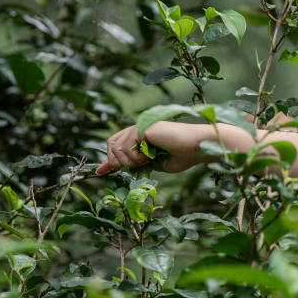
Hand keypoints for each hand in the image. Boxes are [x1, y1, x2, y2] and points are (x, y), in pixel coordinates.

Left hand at [96, 122, 213, 174]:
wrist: (198, 147)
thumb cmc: (184, 156)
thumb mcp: (157, 164)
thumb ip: (140, 163)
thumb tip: (121, 167)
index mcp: (143, 135)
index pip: (117, 144)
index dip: (107, 159)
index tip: (100, 172)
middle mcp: (140, 127)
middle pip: (111, 144)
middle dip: (117, 161)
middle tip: (136, 166)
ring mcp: (141, 125)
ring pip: (116, 147)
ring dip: (130, 161)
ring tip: (148, 160)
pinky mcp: (143, 127)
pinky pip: (126, 146)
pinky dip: (136, 157)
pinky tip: (150, 156)